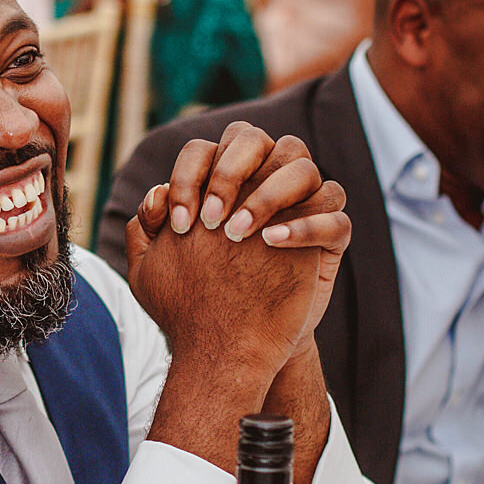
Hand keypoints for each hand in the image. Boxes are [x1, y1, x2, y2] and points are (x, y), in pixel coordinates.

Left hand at [127, 122, 351, 346]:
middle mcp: (262, 181)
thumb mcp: (158, 269)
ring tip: (240, 234)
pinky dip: (306, 225)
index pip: (207, 149)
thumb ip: (149, 229)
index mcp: (222, 180)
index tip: (178, 224)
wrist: (236, 343)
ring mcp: (301, 204)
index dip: (188, 176)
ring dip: (268, 194)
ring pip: (302, 166)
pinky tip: (272, 242)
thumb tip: (156, 196)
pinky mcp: (329, 237)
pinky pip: (334, 216)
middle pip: (255, 140)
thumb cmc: (198, 295)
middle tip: (210, 222)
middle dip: (229, 172)